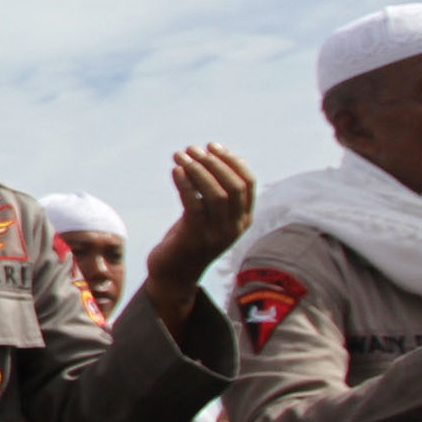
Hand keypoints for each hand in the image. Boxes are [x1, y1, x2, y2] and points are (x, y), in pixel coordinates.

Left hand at [143, 143, 256, 331]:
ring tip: (180, 155)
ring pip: (215, 194)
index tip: (212, 146)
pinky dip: (185, 184)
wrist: (173, 275)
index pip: (247, 183)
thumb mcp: (208, 214)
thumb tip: (215, 157)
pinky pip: (194, 205)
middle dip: (213, 162)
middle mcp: (234, 227)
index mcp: (243, 219)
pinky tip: (175, 171)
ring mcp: (216, 235)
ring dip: (197, 170)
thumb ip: (215, 192)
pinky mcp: (195, 239)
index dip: (231, 161)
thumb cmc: (189, 238)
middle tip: (191, 149)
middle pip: (233, 186)